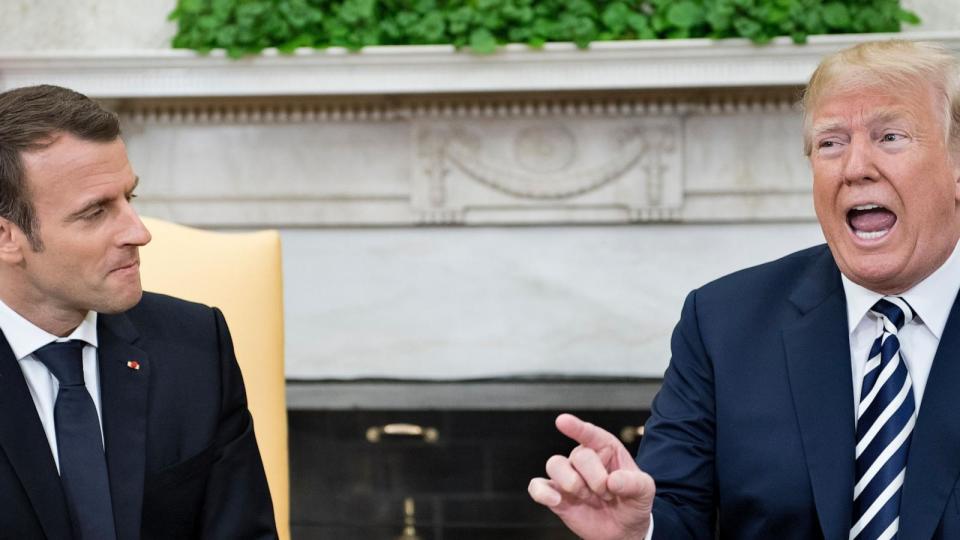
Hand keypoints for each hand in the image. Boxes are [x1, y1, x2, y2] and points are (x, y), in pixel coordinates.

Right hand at [528, 413, 654, 539]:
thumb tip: (614, 481)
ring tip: (589, 498)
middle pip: (578, 455)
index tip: (562, 421)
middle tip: (608, 494)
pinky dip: (542, 492)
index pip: (590, 434)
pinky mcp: (555, 495)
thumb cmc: (633, 502)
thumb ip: (634, 483)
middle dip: (596, 479)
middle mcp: (583, 459)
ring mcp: (567, 476)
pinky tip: (556, 499)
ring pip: (554, 465)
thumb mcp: (645, 491)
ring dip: (573, 484)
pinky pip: (537, 487)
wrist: (624, 529)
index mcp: (605, 449)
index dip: (577, 427)